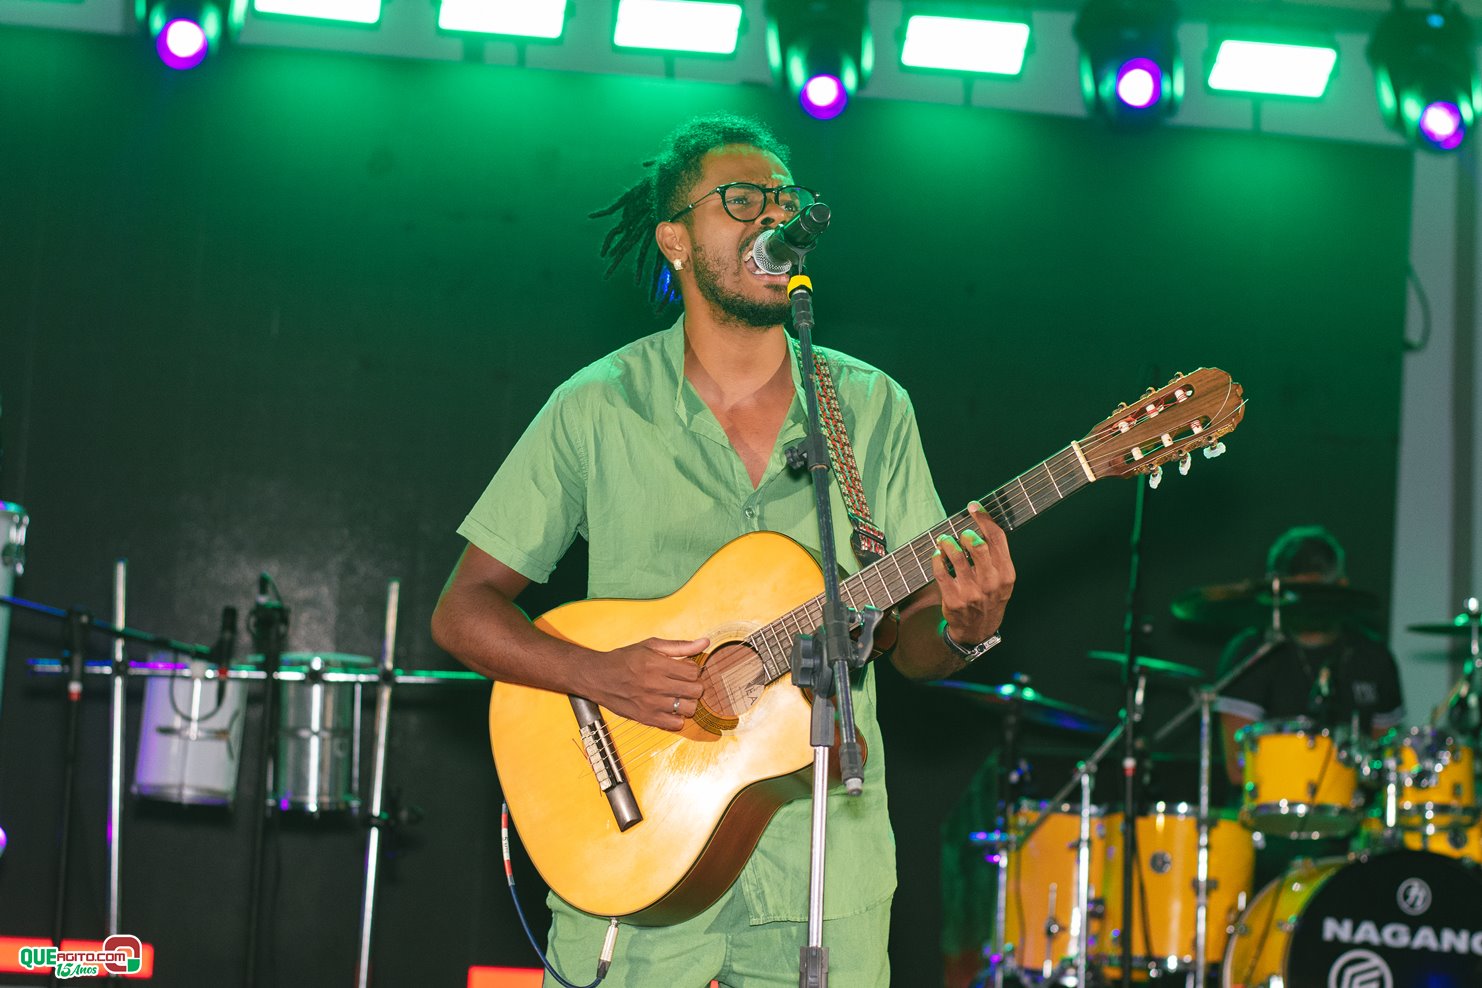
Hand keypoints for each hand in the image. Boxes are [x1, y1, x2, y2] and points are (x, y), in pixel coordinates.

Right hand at [594, 636, 708, 730]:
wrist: (598, 677)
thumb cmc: (625, 659)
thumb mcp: (651, 646)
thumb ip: (680, 646)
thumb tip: (705, 642)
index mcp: (657, 664)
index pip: (693, 672)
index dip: (693, 670)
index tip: (685, 669)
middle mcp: (655, 685)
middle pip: (695, 691)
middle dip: (694, 686)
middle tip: (685, 683)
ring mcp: (651, 704)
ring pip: (689, 709)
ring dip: (687, 702)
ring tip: (678, 696)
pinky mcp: (646, 718)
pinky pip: (676, 724)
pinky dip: (677, 717)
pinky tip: (670, 708)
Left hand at [931, 502, 1014, 645]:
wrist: (979, 631)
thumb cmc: (990, 599)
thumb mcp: (1003, 580)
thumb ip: (996, 556)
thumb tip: (981, 524)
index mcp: (1006, 573)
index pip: (997, 538)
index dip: (984, 518)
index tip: (974, 506)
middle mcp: (991, 582)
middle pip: (977, 545)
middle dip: (965, 533)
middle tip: (960, 534)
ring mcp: (972, 591)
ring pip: (956, 556)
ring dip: (947, 543)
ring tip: (944, 540)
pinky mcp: (953, 599)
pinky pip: (941, 571)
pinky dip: (936, 558)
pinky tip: (937, 554)